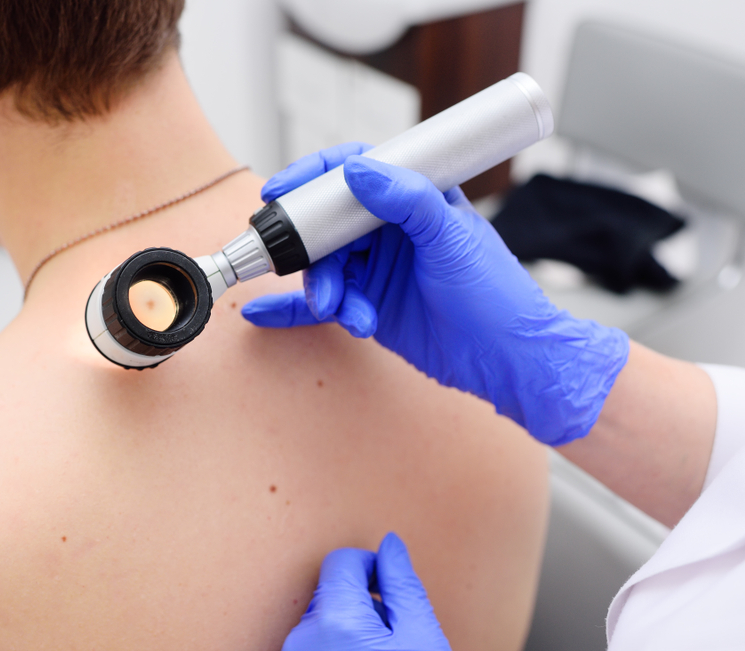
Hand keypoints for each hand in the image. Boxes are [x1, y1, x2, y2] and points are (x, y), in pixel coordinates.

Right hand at [242, 144, 628, 444]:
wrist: (507, 361)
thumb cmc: (495, 294)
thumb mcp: (451, 238)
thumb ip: (408, 200)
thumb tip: (357, 170)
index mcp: (413, 199)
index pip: (353, 172)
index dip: (313, 176)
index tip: (281, 190)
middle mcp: (389, 231)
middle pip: (327, 225)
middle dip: (310, 247)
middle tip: (297, 264)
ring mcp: (376, 269)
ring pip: (326, 268)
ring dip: (324, 290)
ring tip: (343, 311)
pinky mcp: (368, 305)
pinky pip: (324, 303)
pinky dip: (292, 309)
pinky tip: (261, 314)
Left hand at [273, 533, 452, 650]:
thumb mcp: (423, 644)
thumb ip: (405, 588)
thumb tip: (391, 545)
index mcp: (337, 621)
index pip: (342, 562)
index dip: (372, 569)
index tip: (390, 591)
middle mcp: (301, 640)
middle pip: (330, 595)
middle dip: (361, 606)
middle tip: (392, 641)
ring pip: (318, 627)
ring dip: (345, 634)